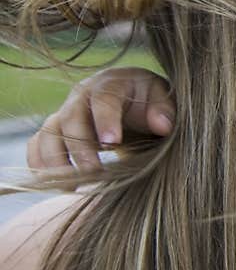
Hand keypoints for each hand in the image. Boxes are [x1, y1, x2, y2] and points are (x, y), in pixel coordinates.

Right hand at [26, 67, 175, 171]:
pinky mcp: (56, 131)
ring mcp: (65, 113)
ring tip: (71, 186)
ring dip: (55, 160)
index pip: (103, 98)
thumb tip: (163, 125)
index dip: (105, 120)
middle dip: (79, 147)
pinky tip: (55, 185)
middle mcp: (81, 96)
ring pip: (48, 133)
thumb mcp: (163, 99)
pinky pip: (38, 145)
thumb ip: (164, 109)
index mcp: (110, 83)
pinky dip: (39, 164)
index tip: (112, 143)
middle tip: (93, 172)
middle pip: (71, 118)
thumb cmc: (150, 101)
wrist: (134, 103)